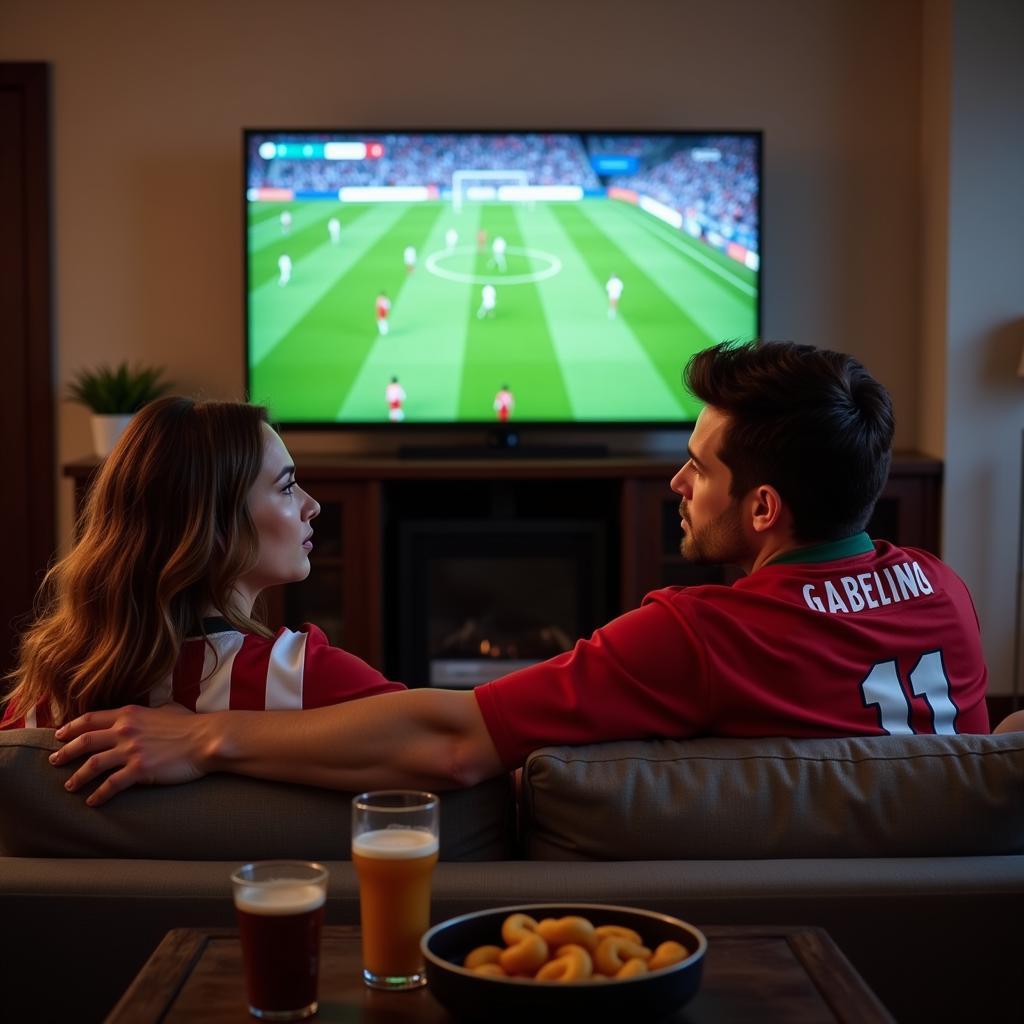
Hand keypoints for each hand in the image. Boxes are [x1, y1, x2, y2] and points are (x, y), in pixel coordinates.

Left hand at [49, 703, 207, 805]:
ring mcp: (131, 750)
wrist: (206, 739)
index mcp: (130, 714)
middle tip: (54, 760)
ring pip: (92, 764)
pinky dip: (98, 794)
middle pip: (85, 741)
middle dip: (65, 751)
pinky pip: (111, 785)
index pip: (91, 719)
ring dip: (77, 776)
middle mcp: (125, 730)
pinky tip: (92, 801)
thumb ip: (153, 711)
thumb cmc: (192, 725)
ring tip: (69, 785)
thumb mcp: (168, 710)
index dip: (72, 727)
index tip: (60, 734)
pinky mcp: (139, 770)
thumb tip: (153, 712)